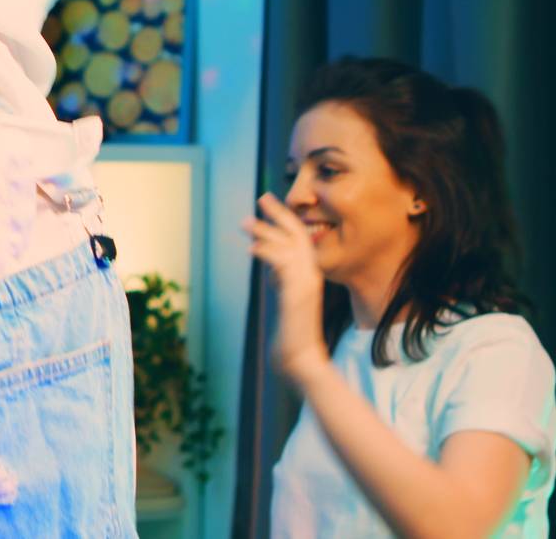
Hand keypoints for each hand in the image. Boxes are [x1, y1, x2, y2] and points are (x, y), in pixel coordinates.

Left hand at [244, 193, 329, 386]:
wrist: (301, 358)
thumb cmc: (291, 331)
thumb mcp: (285, 297)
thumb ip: (280, 278)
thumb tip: (269, 263)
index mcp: (309, 274)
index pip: (300, 238)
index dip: (285, 219)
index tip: (269, 202)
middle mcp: (311, 275)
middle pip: (298, 235)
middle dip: (279, 214)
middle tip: (262, 197)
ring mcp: (307, 284)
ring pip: (289, 246)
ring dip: (264, 231)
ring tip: (243, 221)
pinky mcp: (297, 295)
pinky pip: (282, 266)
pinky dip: (266, 253)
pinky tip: (250, 248)